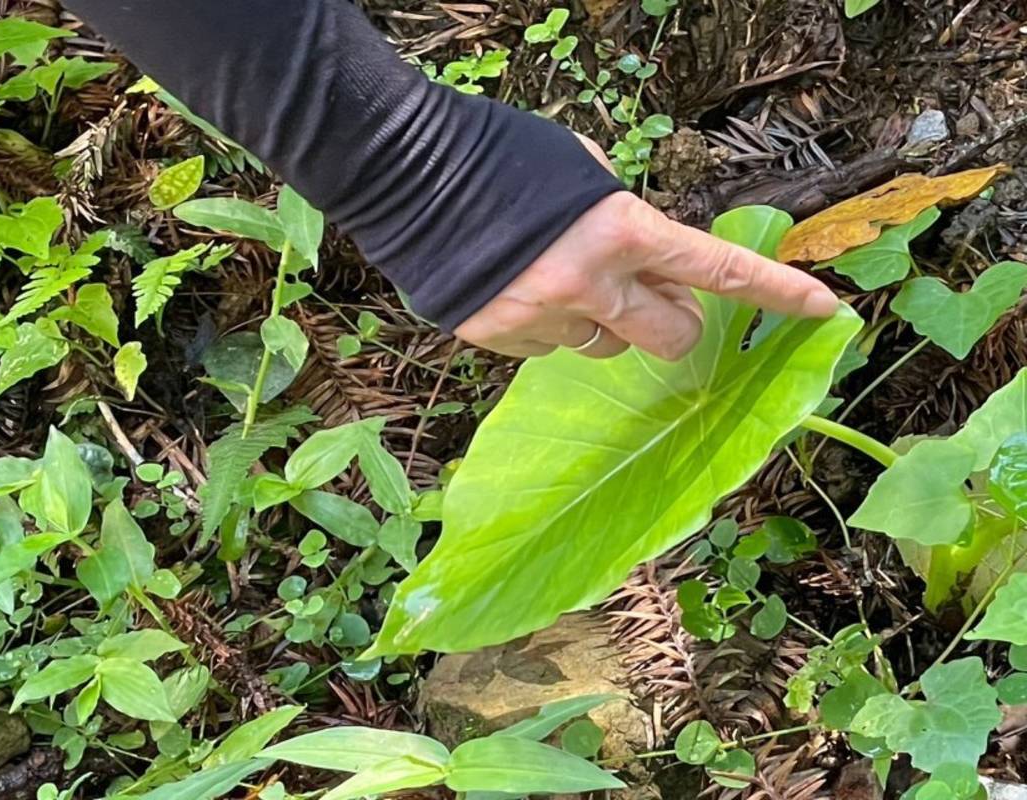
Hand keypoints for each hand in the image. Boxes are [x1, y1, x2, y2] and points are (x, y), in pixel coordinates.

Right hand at [454, 136, 838, 359]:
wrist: (406, 172)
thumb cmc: (502, 156)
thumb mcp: (583, 171)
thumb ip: (624, 217)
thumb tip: (642, 255)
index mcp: (622, 230)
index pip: (718, 271)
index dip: (776, 292)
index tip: (825, 309)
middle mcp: (592, 285)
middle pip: (670, 337)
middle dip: (675, 324)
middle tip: (658, 302)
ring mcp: (544, 319)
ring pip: (604, 347)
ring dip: (602, 323)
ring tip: (558, 283)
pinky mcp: (500, 339)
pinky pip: (547, 351)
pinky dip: (546, 329)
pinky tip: (518, 291)